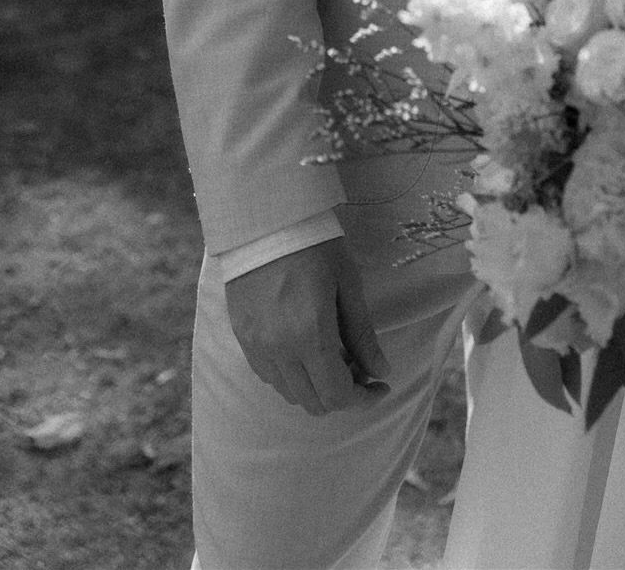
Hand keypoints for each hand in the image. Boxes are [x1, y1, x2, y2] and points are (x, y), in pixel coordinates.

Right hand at [224, 236, 390, 415]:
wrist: (266, 222)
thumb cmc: (316, 245)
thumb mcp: (349, 285)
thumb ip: (362, 335)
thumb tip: (380, 371)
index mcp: (311, 334)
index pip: (338, 394)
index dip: (364, 399)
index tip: (381, 385)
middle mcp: (280, 349)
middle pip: (314, 402)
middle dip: (343, 394)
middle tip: (361, 369)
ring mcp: (256, 347)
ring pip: (290, 394)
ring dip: (317, 387)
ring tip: (335, 358)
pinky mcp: (242, 339)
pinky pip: (269, 376)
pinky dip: (292, 376)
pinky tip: (306, 351)